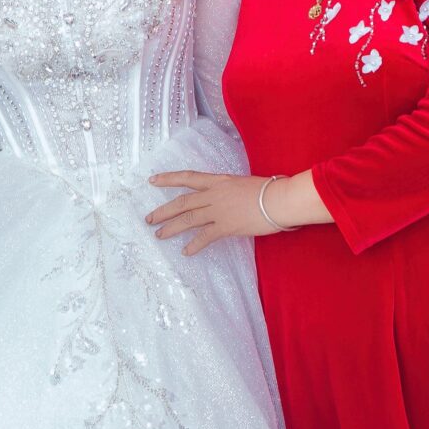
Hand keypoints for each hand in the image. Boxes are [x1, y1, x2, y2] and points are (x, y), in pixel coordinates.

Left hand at [147, 171, 272, 255]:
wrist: (279, 199)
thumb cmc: (269, 189)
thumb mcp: (244, 184)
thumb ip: (231, 191)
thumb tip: (228, 198)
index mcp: (218, 180)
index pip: (188, 177)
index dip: (168, 178)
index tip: (152, 180)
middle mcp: (214, 194)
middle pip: (182, 202)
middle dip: (163, 211)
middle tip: (148, 219)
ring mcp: (218, 210)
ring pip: (187, 219)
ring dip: (171, 228)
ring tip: (158, 235)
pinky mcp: (226, 226)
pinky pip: (204, 237)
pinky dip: (193, 245)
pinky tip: (186, 251)